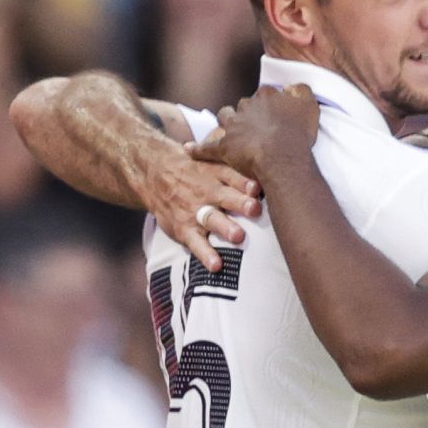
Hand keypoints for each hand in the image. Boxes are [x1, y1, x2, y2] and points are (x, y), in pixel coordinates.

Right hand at [132, 116, 263, 271]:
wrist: (154, 171)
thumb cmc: (195, 170)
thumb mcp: (212, 162)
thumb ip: (239, 171)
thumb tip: (274, 175)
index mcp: (215, 173)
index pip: (232, 175)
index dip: (246, 181)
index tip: (259, 187)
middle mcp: (206, 191)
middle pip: (225, 197)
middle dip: (241, 203)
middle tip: (255, 209)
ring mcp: (194, 211)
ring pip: (211, 219)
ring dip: (225, 227)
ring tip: (238, 236)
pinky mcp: (184, 229)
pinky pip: (195, 243)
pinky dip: (205, 255)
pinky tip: (216, 266)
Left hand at [191, 85, 319, 190]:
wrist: (282, 158)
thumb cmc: (298, 134)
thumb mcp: (308, 104)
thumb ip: (301, 90)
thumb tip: (293, 87)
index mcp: (265, 95)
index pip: (266, 94)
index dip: (271, 105)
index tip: (277, 116)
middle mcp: (246, 106)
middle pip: (245, 105)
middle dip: (249, 113)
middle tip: (258, 127)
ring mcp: (233, 126)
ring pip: (224, 118)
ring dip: (227, 122)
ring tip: (230, 130)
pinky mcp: (224, 147)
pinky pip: (207, 148)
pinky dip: (198, 149)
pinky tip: (189, 149)